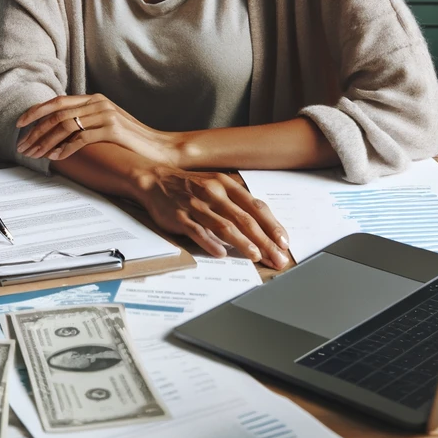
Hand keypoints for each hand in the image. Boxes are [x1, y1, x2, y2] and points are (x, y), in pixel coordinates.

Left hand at [16, 94, 181, 165]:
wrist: (161, 148)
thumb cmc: (132, 141)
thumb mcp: (107, 124)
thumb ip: (87, 121)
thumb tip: (59, 131)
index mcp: (94, 99)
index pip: (57, 101)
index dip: (36, 111)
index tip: (19, 124)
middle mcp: (98, 103)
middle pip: (57, 113)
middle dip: (35, 130)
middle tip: (22, 146)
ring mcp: (106, 114)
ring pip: (65, 125)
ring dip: (45, 141)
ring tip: (34, 155)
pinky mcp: (113, 129)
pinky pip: (81, 137)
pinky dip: (65, 148)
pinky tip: (55, 157)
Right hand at [138, 165, 289, 266]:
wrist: (154, 179)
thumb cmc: (189, 185)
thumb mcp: (216, 184)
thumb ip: (236, 201)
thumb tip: (262, 224)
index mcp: (225, 184)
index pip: (255, 206)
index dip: (272, 225)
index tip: (284, 243)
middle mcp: (213, 192)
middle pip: (244, 219)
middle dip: (264, 241)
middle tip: (277, 258)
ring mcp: (195, 204)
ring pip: (223, 225)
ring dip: (242, 242)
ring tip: (256, 256)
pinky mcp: (179, 216)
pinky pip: (197, 231)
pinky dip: (210, 243)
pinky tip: (221, 254)